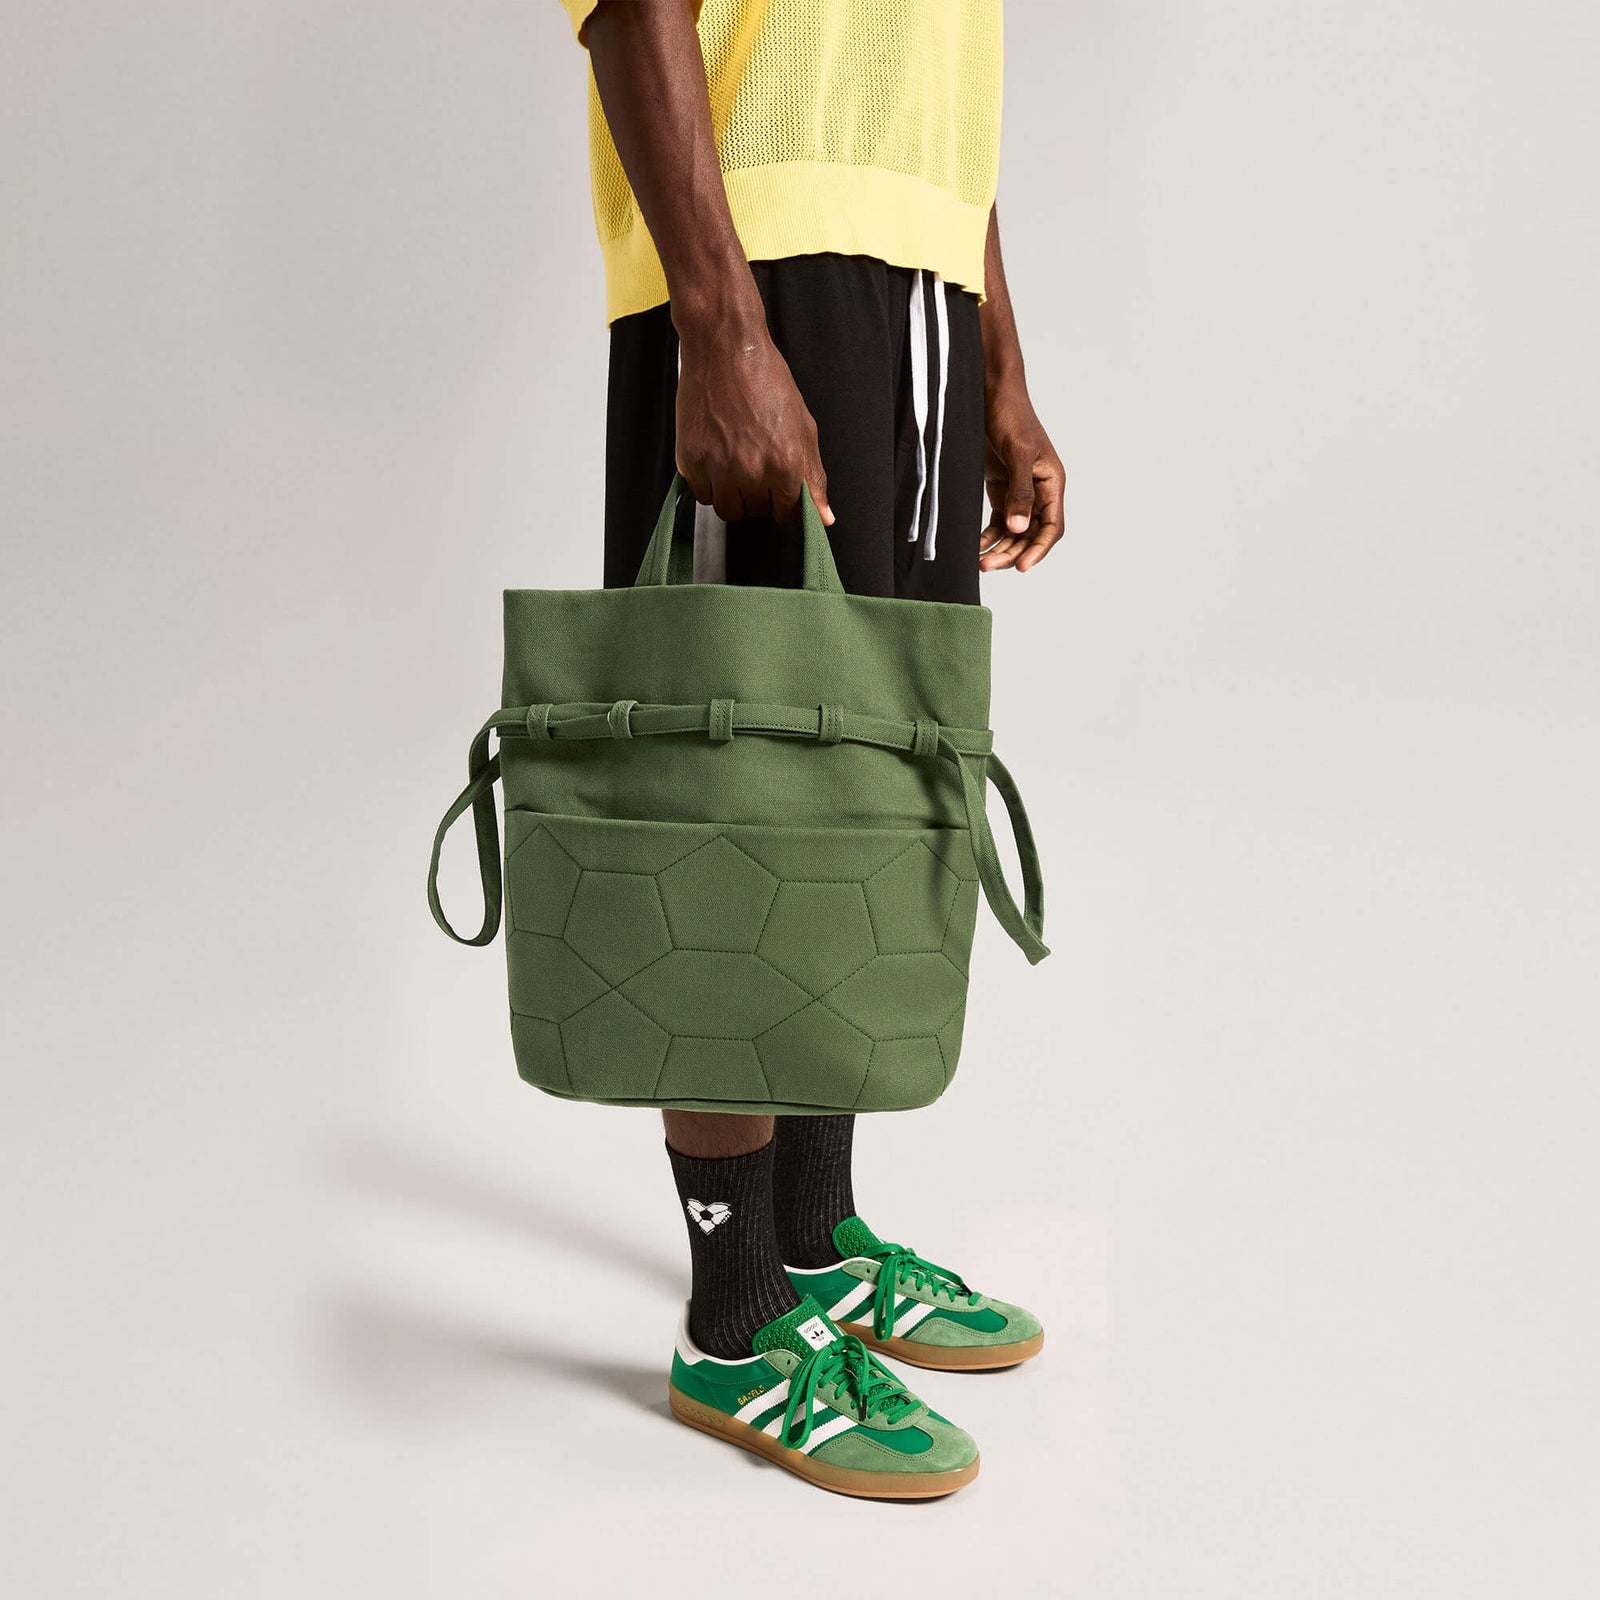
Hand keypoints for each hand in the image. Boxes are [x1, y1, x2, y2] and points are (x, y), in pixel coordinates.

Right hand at [675, 315, 832, 526]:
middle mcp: (752, 472)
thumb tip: (825, 518)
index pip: (787, 514)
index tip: (779, 487)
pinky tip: (716, 456)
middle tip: (756, 463)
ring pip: (728, 510)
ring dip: (734, 495)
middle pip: (757, 513)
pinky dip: (709, 484)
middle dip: (760, 496)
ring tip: (736, 463)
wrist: (725, 348)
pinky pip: (701, 494)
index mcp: (785, 465)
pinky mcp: (691, 461)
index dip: (785, 502)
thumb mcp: (803, 426)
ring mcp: (718, 468)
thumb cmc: (766, 380)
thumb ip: (813, 476)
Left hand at [980, 381, 1064, 572]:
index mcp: (1051, 482)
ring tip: (980, 563)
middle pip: (1030, 534)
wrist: (991, 392)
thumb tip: (1019, 528)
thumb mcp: (1018, 452)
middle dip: (1012, 552)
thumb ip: (1019, 492)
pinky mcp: (1000, 487)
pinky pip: (997, 520)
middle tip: (988, 566)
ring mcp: (1019, 490)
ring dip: (999, 548)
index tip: (1021, 567)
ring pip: (1013, 531)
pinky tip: (975, 547)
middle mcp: (1038, 490)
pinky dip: (988, 535)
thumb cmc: (1011, 415)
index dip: (1038, 549)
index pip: (1051, 526)